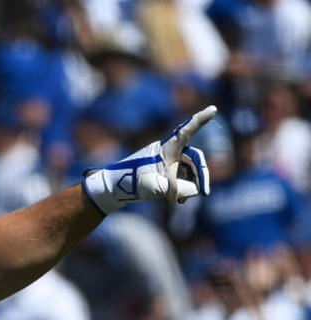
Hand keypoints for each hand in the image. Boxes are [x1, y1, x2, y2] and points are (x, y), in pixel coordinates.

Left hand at [83, 105, 216, 213]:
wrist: (114, 189)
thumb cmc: (131, 183)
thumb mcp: (154, 187)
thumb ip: (177, 188)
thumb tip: (194, 190)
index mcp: (165, 148)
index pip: (185, 132)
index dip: (200, 121)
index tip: (213, 109)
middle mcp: (169, 152)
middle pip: (194, 159)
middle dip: (201, 175)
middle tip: (205, 193)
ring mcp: (169, 162)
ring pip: (189, 172)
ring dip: (190, 186)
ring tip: (180, 202)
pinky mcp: (167, 172)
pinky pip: (183, 179)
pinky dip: (183, 189)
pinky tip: (179, 201)